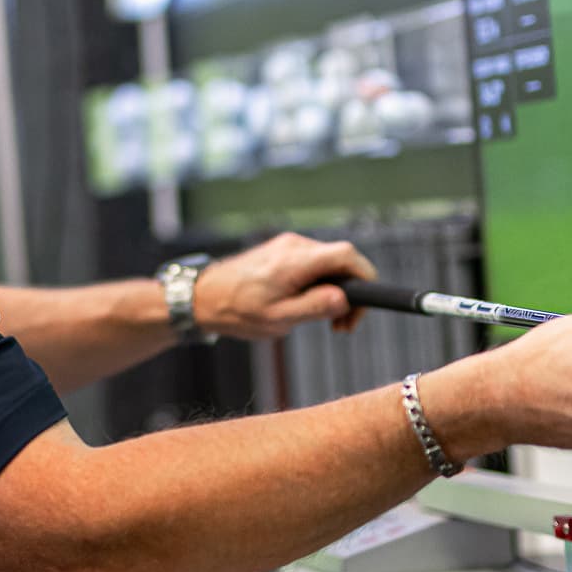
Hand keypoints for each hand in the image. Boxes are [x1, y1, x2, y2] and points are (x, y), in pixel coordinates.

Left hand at [192, 233, 377, 339]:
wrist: (205, 296)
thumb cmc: (237, 310)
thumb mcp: (278, 318)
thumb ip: (313, 307)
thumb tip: (344, 299)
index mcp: (295, 260)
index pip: (347, 255)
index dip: (366, 275)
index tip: (367, 304)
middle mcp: (295, 246)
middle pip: (342, 260)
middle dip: (351, 292)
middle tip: (342, 325)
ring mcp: (288, 245)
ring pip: (329, 263)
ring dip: (335, 290)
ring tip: (326, 321)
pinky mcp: (283, 251)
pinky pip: (314, 263)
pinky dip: (320, 283)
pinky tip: (309, 305)